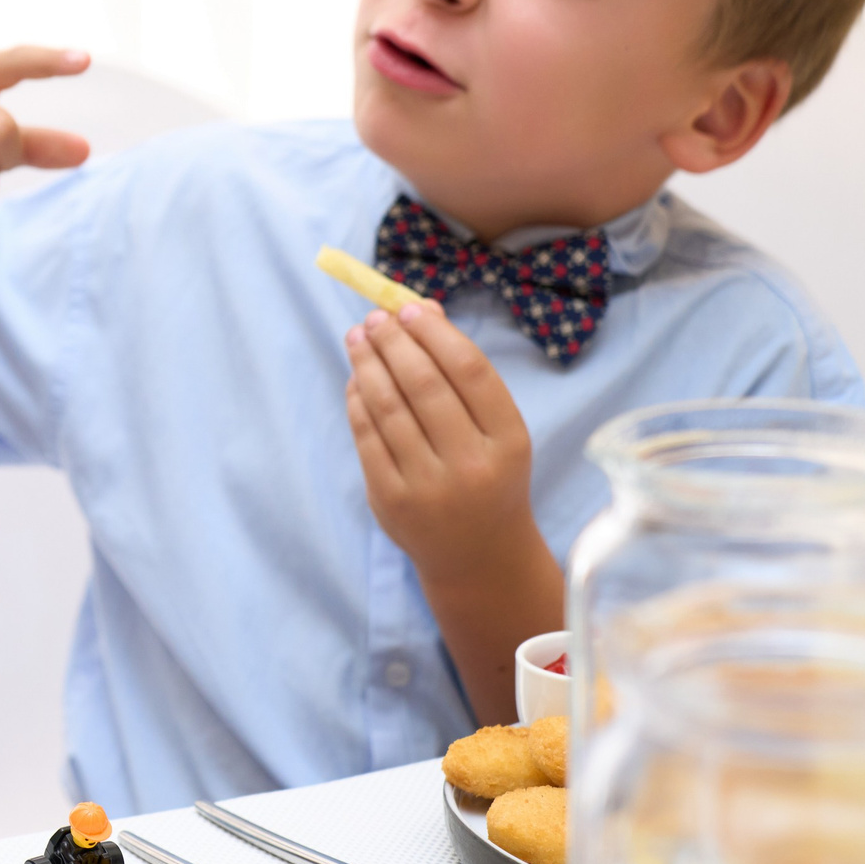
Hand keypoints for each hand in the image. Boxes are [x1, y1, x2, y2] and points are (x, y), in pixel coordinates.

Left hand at [342, 301, 537, 584]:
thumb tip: (421, 308)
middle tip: (374, 318)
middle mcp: (471, 464)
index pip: (469, 370)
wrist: (479, 555)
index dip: (435, 333)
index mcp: (508, 440)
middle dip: (392, 342)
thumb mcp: (496, 429)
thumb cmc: (488, 474)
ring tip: (357, 338)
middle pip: (423, 384)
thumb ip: (463, 374)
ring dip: (366, 364)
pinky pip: (366, 437)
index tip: (409, 308)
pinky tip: (356, 378)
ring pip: (387, 407)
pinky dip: (357, 400)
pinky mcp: (391, 501)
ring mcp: (428, 486)